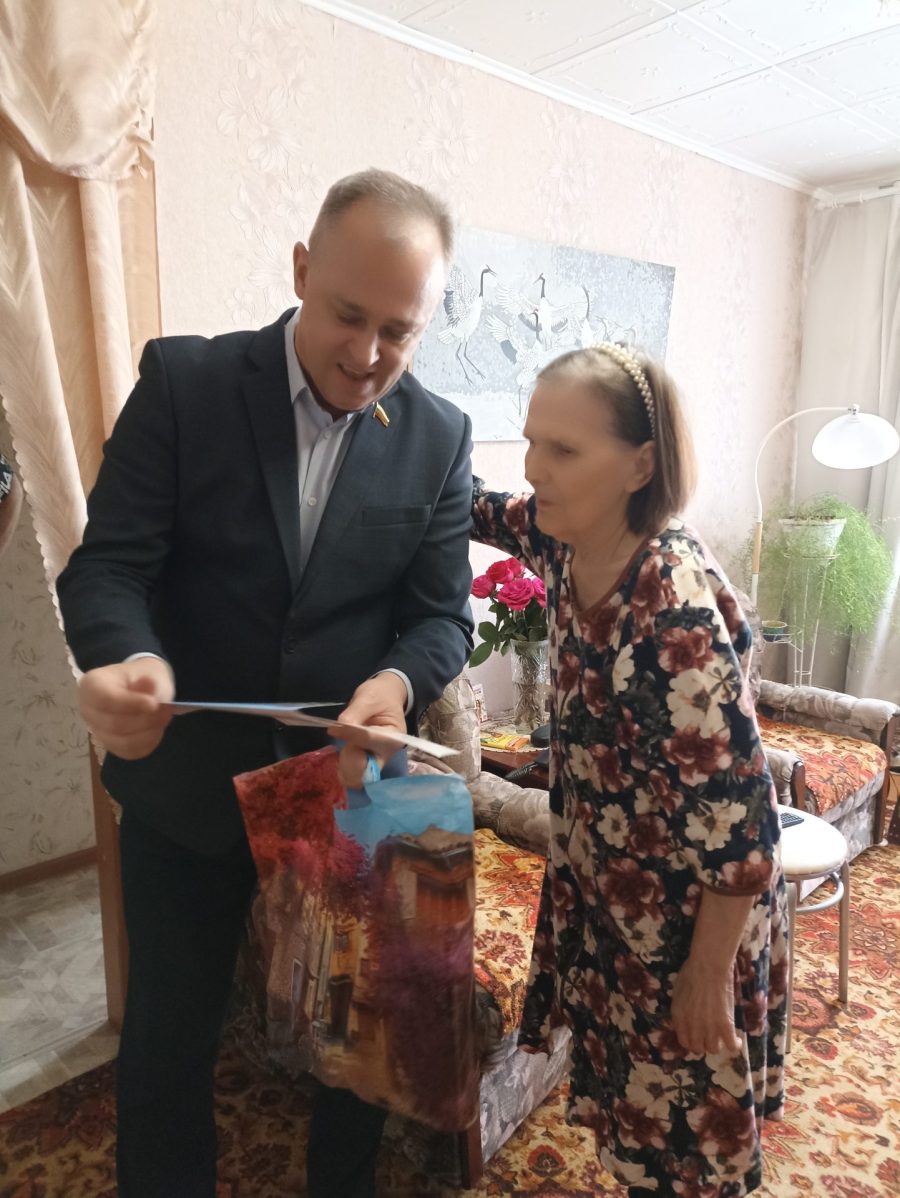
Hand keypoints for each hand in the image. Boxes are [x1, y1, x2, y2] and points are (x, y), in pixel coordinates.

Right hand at [77, 658, 174, 759]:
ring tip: (164, 717)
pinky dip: (148, 742)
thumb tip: (149, 683)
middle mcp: (88, 711)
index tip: (153, 704)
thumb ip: (149, 681)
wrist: (143, 688)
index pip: (104, 699)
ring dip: (149, 732)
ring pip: (123, 742)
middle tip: (167, 709)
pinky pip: (130, 752)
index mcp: (91, 686)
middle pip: (114, 725)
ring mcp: (98, 731)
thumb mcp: (149, 673)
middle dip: (145, 720)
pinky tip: (156, 728)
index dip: (130, 704)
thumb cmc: (142, 678)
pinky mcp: (111, 746)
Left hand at [333, 673, 407, 789]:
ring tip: (342, 748)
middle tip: (342, 745)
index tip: (335, 728)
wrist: (385, 698)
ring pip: (359, 776)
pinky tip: (340, 756)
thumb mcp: (368, 697)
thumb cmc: (380, 695)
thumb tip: (338, 727)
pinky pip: (355, 774)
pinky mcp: (368, 762)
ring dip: (345, 766)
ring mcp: (377, 759)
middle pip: (367, 770)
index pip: (369, 740)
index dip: (350, 735)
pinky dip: (344, 768)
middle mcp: (387, 752)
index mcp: (393, 735)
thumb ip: (354, 713)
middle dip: (349, 761)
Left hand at [670, 955, 741, 1056]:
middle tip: (710, 1036)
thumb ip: (681, 1009)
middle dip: (703, 1044)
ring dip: (718, 1044)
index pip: (684, 1042)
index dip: (691, 1041)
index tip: (697, 1037)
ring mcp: (710, 1028)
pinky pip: (731, 1046)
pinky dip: (735, 1045)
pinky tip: (737, 1040)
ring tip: (722, 1037)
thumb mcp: (678, 992)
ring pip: (713, 1049)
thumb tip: (685, 1018)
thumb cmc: (691, 972)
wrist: (708, 966)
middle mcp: (693, 1027)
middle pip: (698, 1048)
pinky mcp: (726, 1025)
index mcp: (679, 1018)